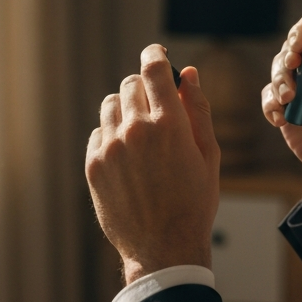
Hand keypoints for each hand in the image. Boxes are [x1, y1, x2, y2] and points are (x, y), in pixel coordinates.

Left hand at [86, 44, 219, 285]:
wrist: (163, 247)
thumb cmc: (194, 201)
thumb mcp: (208, 153)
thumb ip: (197, 108)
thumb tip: (188, 74)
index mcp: (169, 124)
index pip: (153, 67)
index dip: (155, 54)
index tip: (157, 54)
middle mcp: (135, 130)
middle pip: (131, 84)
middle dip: (145, 87)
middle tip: (157, 107)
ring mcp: (110, 148)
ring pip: (111, 105)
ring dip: (126, 109)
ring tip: (141, 133)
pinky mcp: (93, 166)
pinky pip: (98, 132)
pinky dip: (112, 134)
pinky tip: (128, 155)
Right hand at [261, 14, 301, 194]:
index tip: (298, 45)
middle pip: (293, 44)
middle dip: (288, 55)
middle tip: (292, 68)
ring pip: (278, 68)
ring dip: (279, 81)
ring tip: (289, 100)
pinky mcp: (287, 107)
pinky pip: (269, 96)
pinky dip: (270, 104)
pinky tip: (281, 119)